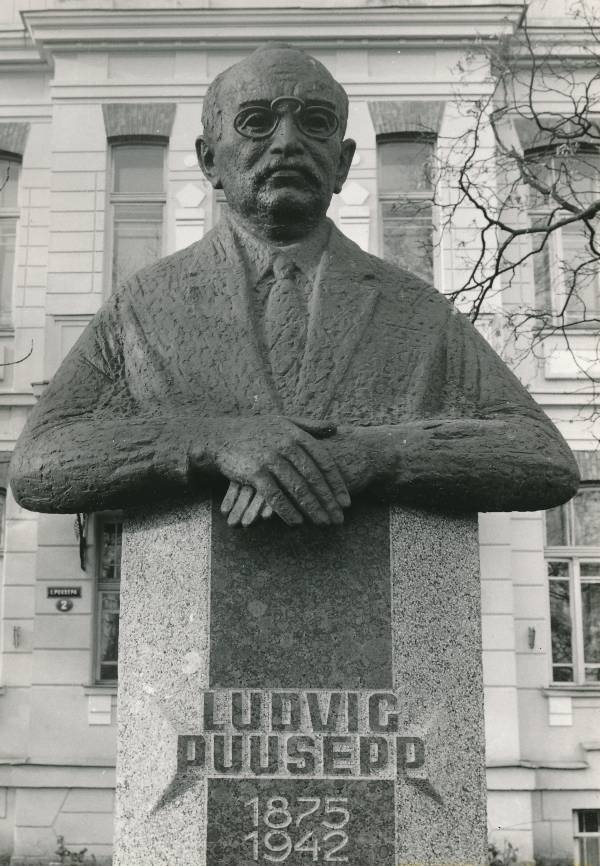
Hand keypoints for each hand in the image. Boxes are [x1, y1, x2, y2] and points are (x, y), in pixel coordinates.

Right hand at [201, 415, 350, 525]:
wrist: (221, 437)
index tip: (346, 502)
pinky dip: (287, 511)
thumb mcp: (283, 421)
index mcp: (296, 435)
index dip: (336, 484)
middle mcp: (285, 446)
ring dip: (312, 509)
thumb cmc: (255, 430)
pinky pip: (275, 496)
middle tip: (339, 519)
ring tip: (323, 524)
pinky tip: (297, 523)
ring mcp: (270, 459)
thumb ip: (311, 425)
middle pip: (313, 478)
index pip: (324, 462)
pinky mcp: (254, 472)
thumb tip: (336, 428)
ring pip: (297, 489)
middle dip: (328, 501)